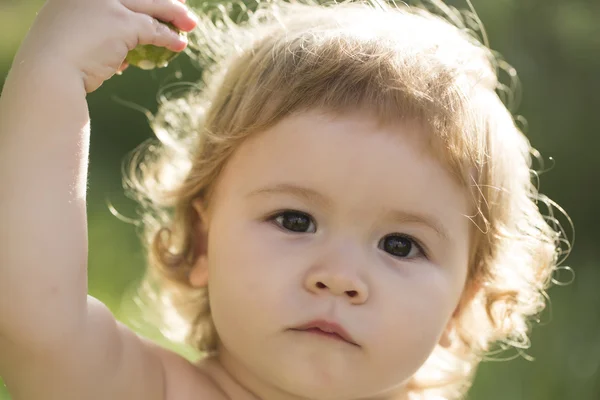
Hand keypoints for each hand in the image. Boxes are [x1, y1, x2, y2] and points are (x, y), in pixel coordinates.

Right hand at [19, 0, 197, 92]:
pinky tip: (180, 44)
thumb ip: (98, 34)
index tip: (161, 0)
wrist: (48, 73)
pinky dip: (169, 37)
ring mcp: (106, 4)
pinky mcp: (122, 24)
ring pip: (150, 6)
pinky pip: (153, 30)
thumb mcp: (75, 38)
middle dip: (166, 0)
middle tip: (183, 8)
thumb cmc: (58, 62)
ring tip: (189, 25)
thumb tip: (125, 56)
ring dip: (174, 16)